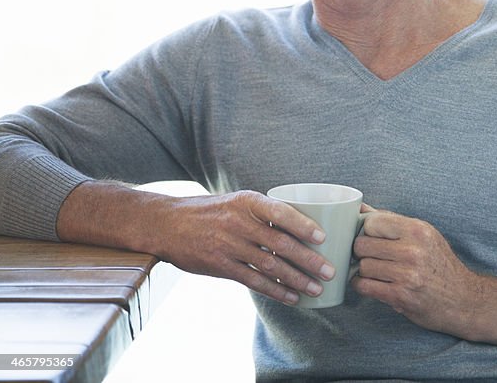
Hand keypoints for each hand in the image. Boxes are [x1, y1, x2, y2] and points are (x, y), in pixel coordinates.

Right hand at [57, 182, 335, 305]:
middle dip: (308, 260)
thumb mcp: (237, 201)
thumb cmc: (210, 211)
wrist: (166, 223)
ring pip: (270, 266)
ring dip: (296, 279)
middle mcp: (239, 223)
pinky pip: (253, 281)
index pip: (281, 212)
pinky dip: (275, 290)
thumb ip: (264, 212)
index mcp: (248, 202)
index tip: (324, 238)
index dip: (304, 225)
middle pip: (281, 244)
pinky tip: (292, 296)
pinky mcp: (220, 266)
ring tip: (316, 288)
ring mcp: (229, 246)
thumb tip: (301, 223)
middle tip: (330, 271)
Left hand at [350, 209, 496, 353]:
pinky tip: (374, 284)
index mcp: (418, 230)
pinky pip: (364, 286)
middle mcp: (413, 250)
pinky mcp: (400, 296)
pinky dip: (363, 286)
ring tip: (377, 272)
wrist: (463, 298)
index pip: (373, 222)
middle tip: (372, 256)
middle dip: (362, 252)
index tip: (371, 238)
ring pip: (362, 266)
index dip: (366, 231)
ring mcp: (406, 274)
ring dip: (364, 271)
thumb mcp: (424, 236)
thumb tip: (360, 209)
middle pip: (362, 245)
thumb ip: (392, 222)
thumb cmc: (440, 265)